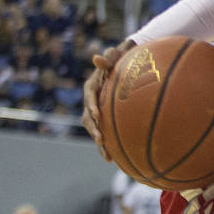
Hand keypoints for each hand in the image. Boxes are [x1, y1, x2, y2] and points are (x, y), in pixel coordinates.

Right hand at [81, 39, 134, 159]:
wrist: (125, 64)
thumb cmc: (121, 58)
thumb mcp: (116, 54)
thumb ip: (109, 57)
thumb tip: (97, 57)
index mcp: (92, 85)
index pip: (90, 96)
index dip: (92, 106)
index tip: (97, 114)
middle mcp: (91, 99)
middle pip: (88, 117)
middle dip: (94, 129)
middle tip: (101, 139)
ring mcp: (96, 110)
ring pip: (94, 128)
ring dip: (99, 142)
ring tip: (107, 155)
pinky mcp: (103, 118)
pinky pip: (103, 132)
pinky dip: (106, 145)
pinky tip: (113, 159)